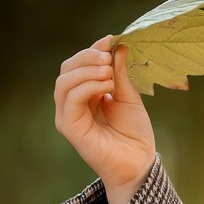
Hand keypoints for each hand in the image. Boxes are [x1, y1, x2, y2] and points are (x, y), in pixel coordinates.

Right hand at [54, 35, 155, 203]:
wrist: (139, 163)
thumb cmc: (135, 133)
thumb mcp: (129, 97)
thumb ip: (120, 74)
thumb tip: (117, 45)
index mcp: (86, 93)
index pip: (80, 64)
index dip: (93, 50)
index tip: (110, 40)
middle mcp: (73, 102)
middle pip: (68, 69)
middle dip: (87, 57)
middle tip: (107, 56)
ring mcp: (68, 114)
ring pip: (64, 81)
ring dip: (86, 71)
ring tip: (108, 72)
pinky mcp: (68, 126)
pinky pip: (70, 99)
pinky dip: (87, 87)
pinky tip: (105, 86)